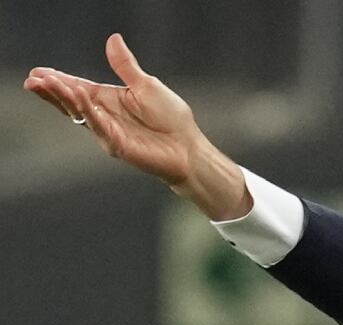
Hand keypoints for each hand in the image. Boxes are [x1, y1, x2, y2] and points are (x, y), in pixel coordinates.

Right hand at [23, 34, 250, 219]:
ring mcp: (108, 132)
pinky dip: (90, 113)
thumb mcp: (146, 85)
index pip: (78, 88)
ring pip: (80, 114)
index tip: (38, 72)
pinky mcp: (117, 145)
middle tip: (34, 80)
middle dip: (52, 91)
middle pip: (71, 102)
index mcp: (108, 99)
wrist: (188, 147)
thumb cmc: (170, 118)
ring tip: (49, 85)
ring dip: (65, 99)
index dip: (58, 80)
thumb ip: (126, 66)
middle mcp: (104, 116)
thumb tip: (113, 39)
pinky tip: (80, 100)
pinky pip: (100, 127)